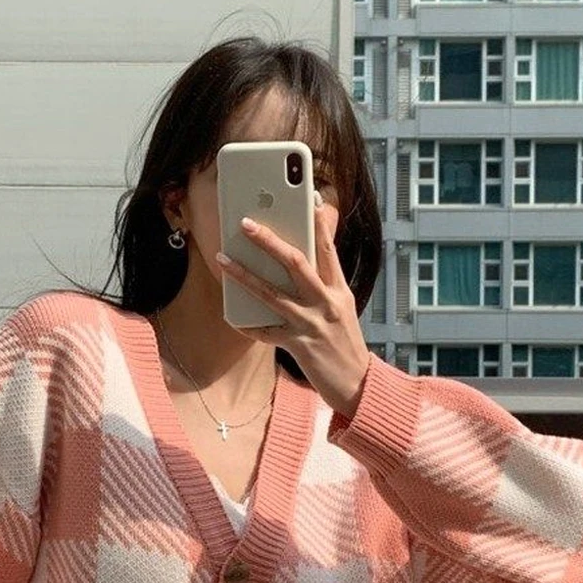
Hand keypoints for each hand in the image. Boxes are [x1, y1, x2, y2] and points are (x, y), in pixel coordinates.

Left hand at [215, 193, 369, 418]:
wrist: (357, 384)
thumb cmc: (344, 345)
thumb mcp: (341, 311)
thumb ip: (324, 287)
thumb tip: (299, 265)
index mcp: (339, 291)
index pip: (328, 250)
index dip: (319, 223)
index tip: (309, 198)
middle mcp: (327, 303)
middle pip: (296, 262)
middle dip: (269, 241)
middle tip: (247, 224)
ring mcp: (312, 324)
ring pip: (273, 293)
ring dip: (245, 275)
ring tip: (224, 260)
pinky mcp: (299, 346)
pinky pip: (266, 332)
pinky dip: (248, 325)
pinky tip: (232, 316)